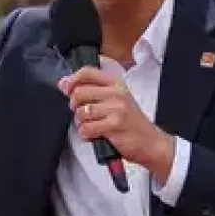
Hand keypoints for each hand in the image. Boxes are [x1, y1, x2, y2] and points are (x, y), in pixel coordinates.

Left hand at [59, 67, 175, 182]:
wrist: (151, 142)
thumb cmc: (131, 122)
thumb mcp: (115, 100)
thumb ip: (91, 90)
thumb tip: (63, 83)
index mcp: (116, 84)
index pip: (87, 72)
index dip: (72, 80)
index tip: (67, 89)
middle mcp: (117, 93)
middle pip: (79, 93)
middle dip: (75, 106)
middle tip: (84, 114)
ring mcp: (116, 109)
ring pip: (81, 113)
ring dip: (82, 123)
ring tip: (94, 126)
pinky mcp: (114, 125)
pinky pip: (86, 129)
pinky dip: (87, 135)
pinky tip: (96, 135)